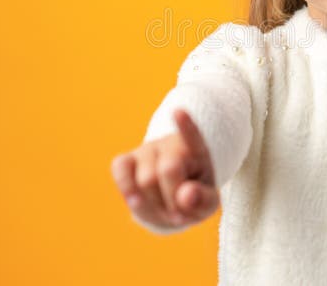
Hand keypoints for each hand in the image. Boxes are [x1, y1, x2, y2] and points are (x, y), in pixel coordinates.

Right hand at [111, 108, 219, 229]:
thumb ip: (203, 201)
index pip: (193, 136)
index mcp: (197, 151)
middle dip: (173, 202)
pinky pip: (119, 170)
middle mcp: (170, 144)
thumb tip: (186, 195)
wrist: (169, 202)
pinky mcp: (125, 160)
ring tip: (163, 212)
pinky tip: (134, 200)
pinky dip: (126, 189)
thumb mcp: (207, 204)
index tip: (178, 111)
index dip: (186, 125)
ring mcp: (146, 150)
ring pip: (145, 180)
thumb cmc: (191, 198)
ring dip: (154, 208)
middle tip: (179, 216)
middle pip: (168, 170)